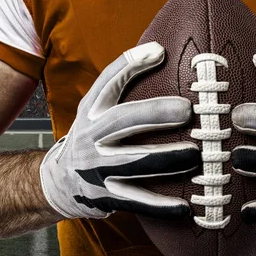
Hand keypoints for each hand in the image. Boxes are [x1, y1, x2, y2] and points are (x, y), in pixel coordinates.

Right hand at [40, 41, 199, 219]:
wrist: (59, 181)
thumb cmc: (91, 135)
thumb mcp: (97, 106)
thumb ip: (123, 78)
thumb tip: (159, 49)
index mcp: (92, 111)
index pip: (108, 82)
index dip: (131, 65)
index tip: (160, 53)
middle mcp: (91, 137)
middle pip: (122, 120)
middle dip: (155, 114)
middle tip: (188, 110)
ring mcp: (97, 168)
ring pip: (135, 162)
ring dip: (167, 159)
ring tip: (196, 155)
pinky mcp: (107, 196)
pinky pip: (137, 201)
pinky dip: (161, 205)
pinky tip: (186, 206)